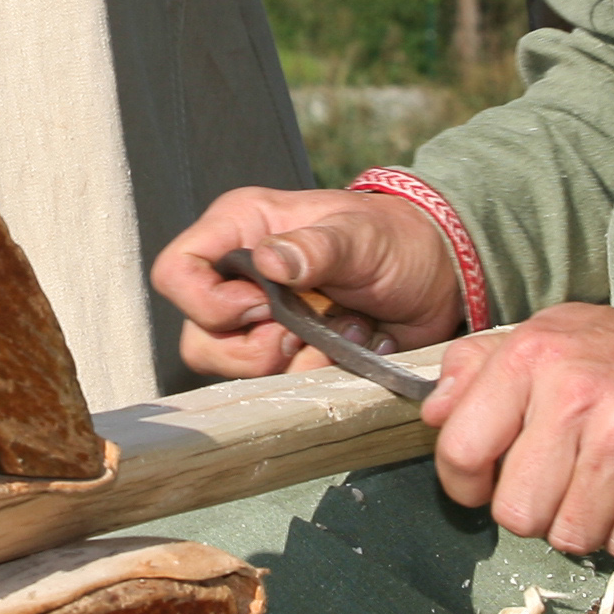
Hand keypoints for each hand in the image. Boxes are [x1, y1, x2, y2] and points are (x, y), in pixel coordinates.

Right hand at [154, 185, 468, 385]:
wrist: (437, 278)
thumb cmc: (396, 239)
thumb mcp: (361, 236)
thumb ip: (315, 248)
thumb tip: (269, 262)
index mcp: (241, 230)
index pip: (176, 272)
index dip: (208, 303)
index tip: (264, 305)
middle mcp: (239, 276)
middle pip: (199, 337)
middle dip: (254, 347)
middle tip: (303, 331)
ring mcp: (260, 319)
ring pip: (232, 368)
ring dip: (290, 363)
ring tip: (335, 334)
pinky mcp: (286, 351)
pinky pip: (275, 383)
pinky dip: (314, 372)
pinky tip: (345, 346)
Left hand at [423, 302, 613, 562]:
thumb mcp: (549, 332)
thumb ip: (479, 366)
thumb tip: (433, 411)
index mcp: (533, 357)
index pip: (459, 450)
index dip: (464, 481)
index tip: (485, 481)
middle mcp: (575, 397)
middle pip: (514, 512)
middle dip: (532, 507)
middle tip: (561, 479)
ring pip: (567, 536)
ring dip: (582, 521)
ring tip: (605, 481)